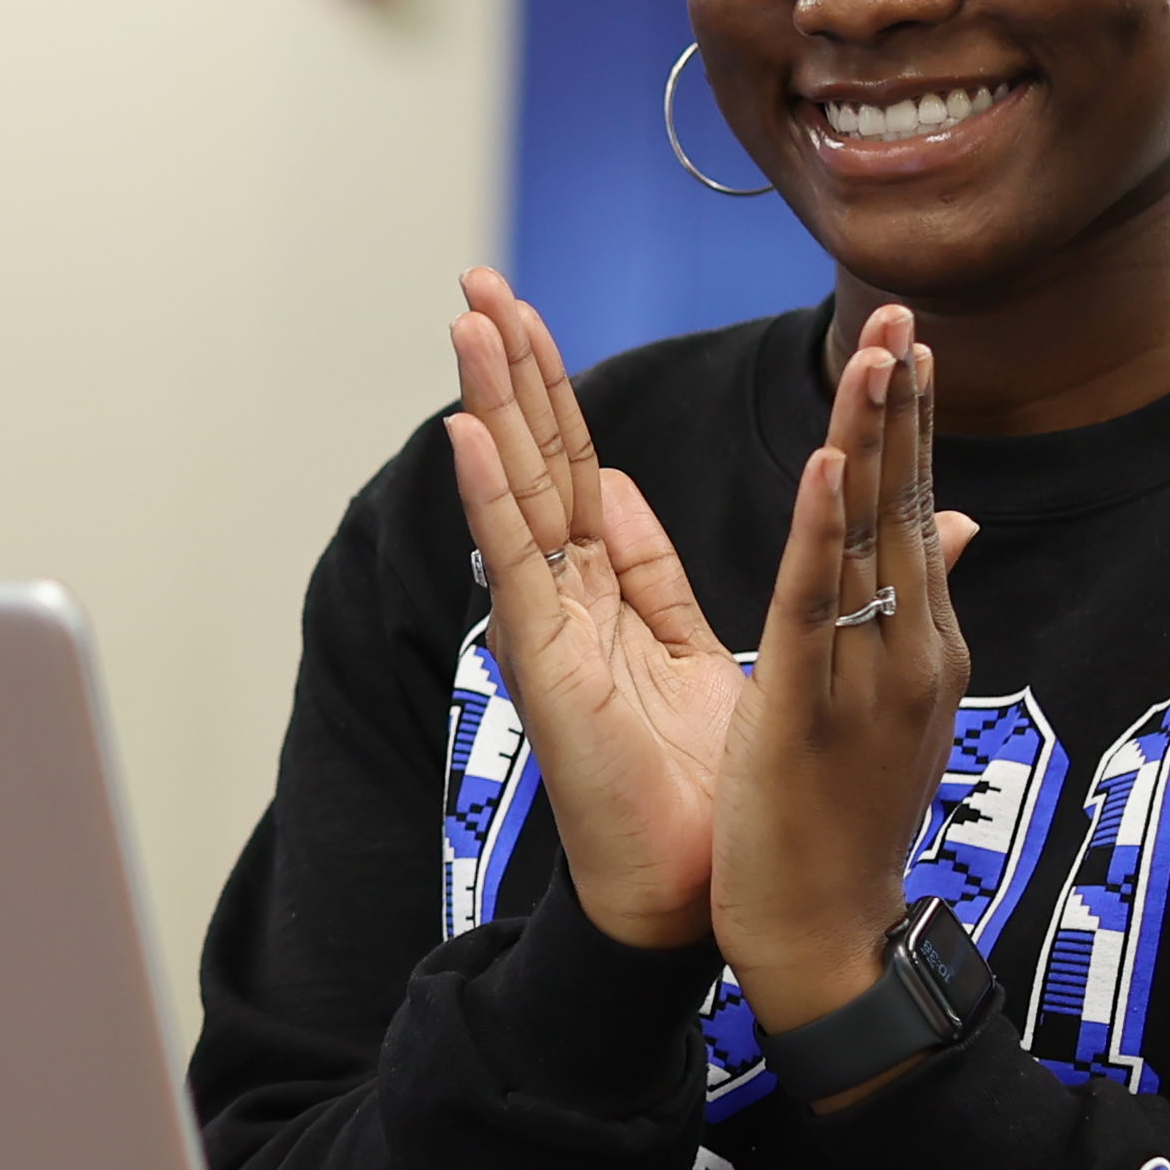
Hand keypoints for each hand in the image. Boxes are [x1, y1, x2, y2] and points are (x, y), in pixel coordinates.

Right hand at [442, 271, 743, 949]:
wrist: (706, 889)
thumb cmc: (705, 791)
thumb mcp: (701, 649)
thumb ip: (662, 572)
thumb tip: (619, 488)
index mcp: (607, 593)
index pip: (573, 466)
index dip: (553, 389)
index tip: (527, 311)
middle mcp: (566, 602)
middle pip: (534, 461)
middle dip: (508, 368)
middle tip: (475, 280)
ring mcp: (548, 630)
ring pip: (516, 494)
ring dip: (491, 402)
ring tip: (465, 320)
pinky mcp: (545, 665)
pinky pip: (515, 566)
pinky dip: (487, 498)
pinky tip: (463, 432)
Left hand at [711, 310, 986, 1029]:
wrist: (829, 937)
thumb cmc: (849, 821)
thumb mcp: (898, 703)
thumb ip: (922, 608)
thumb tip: (956, 523)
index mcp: (921, 644)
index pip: (917, 513)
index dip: (910, 426)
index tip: (907, 341)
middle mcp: (911, 650)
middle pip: (906, 506)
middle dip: (902, 407)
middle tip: (901, 308)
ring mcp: (869, 679)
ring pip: (869, 538)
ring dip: (868, 439)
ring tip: (873, 352)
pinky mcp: (809, 708)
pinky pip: (816, 603)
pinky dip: (820, 530)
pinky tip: (823, 464)